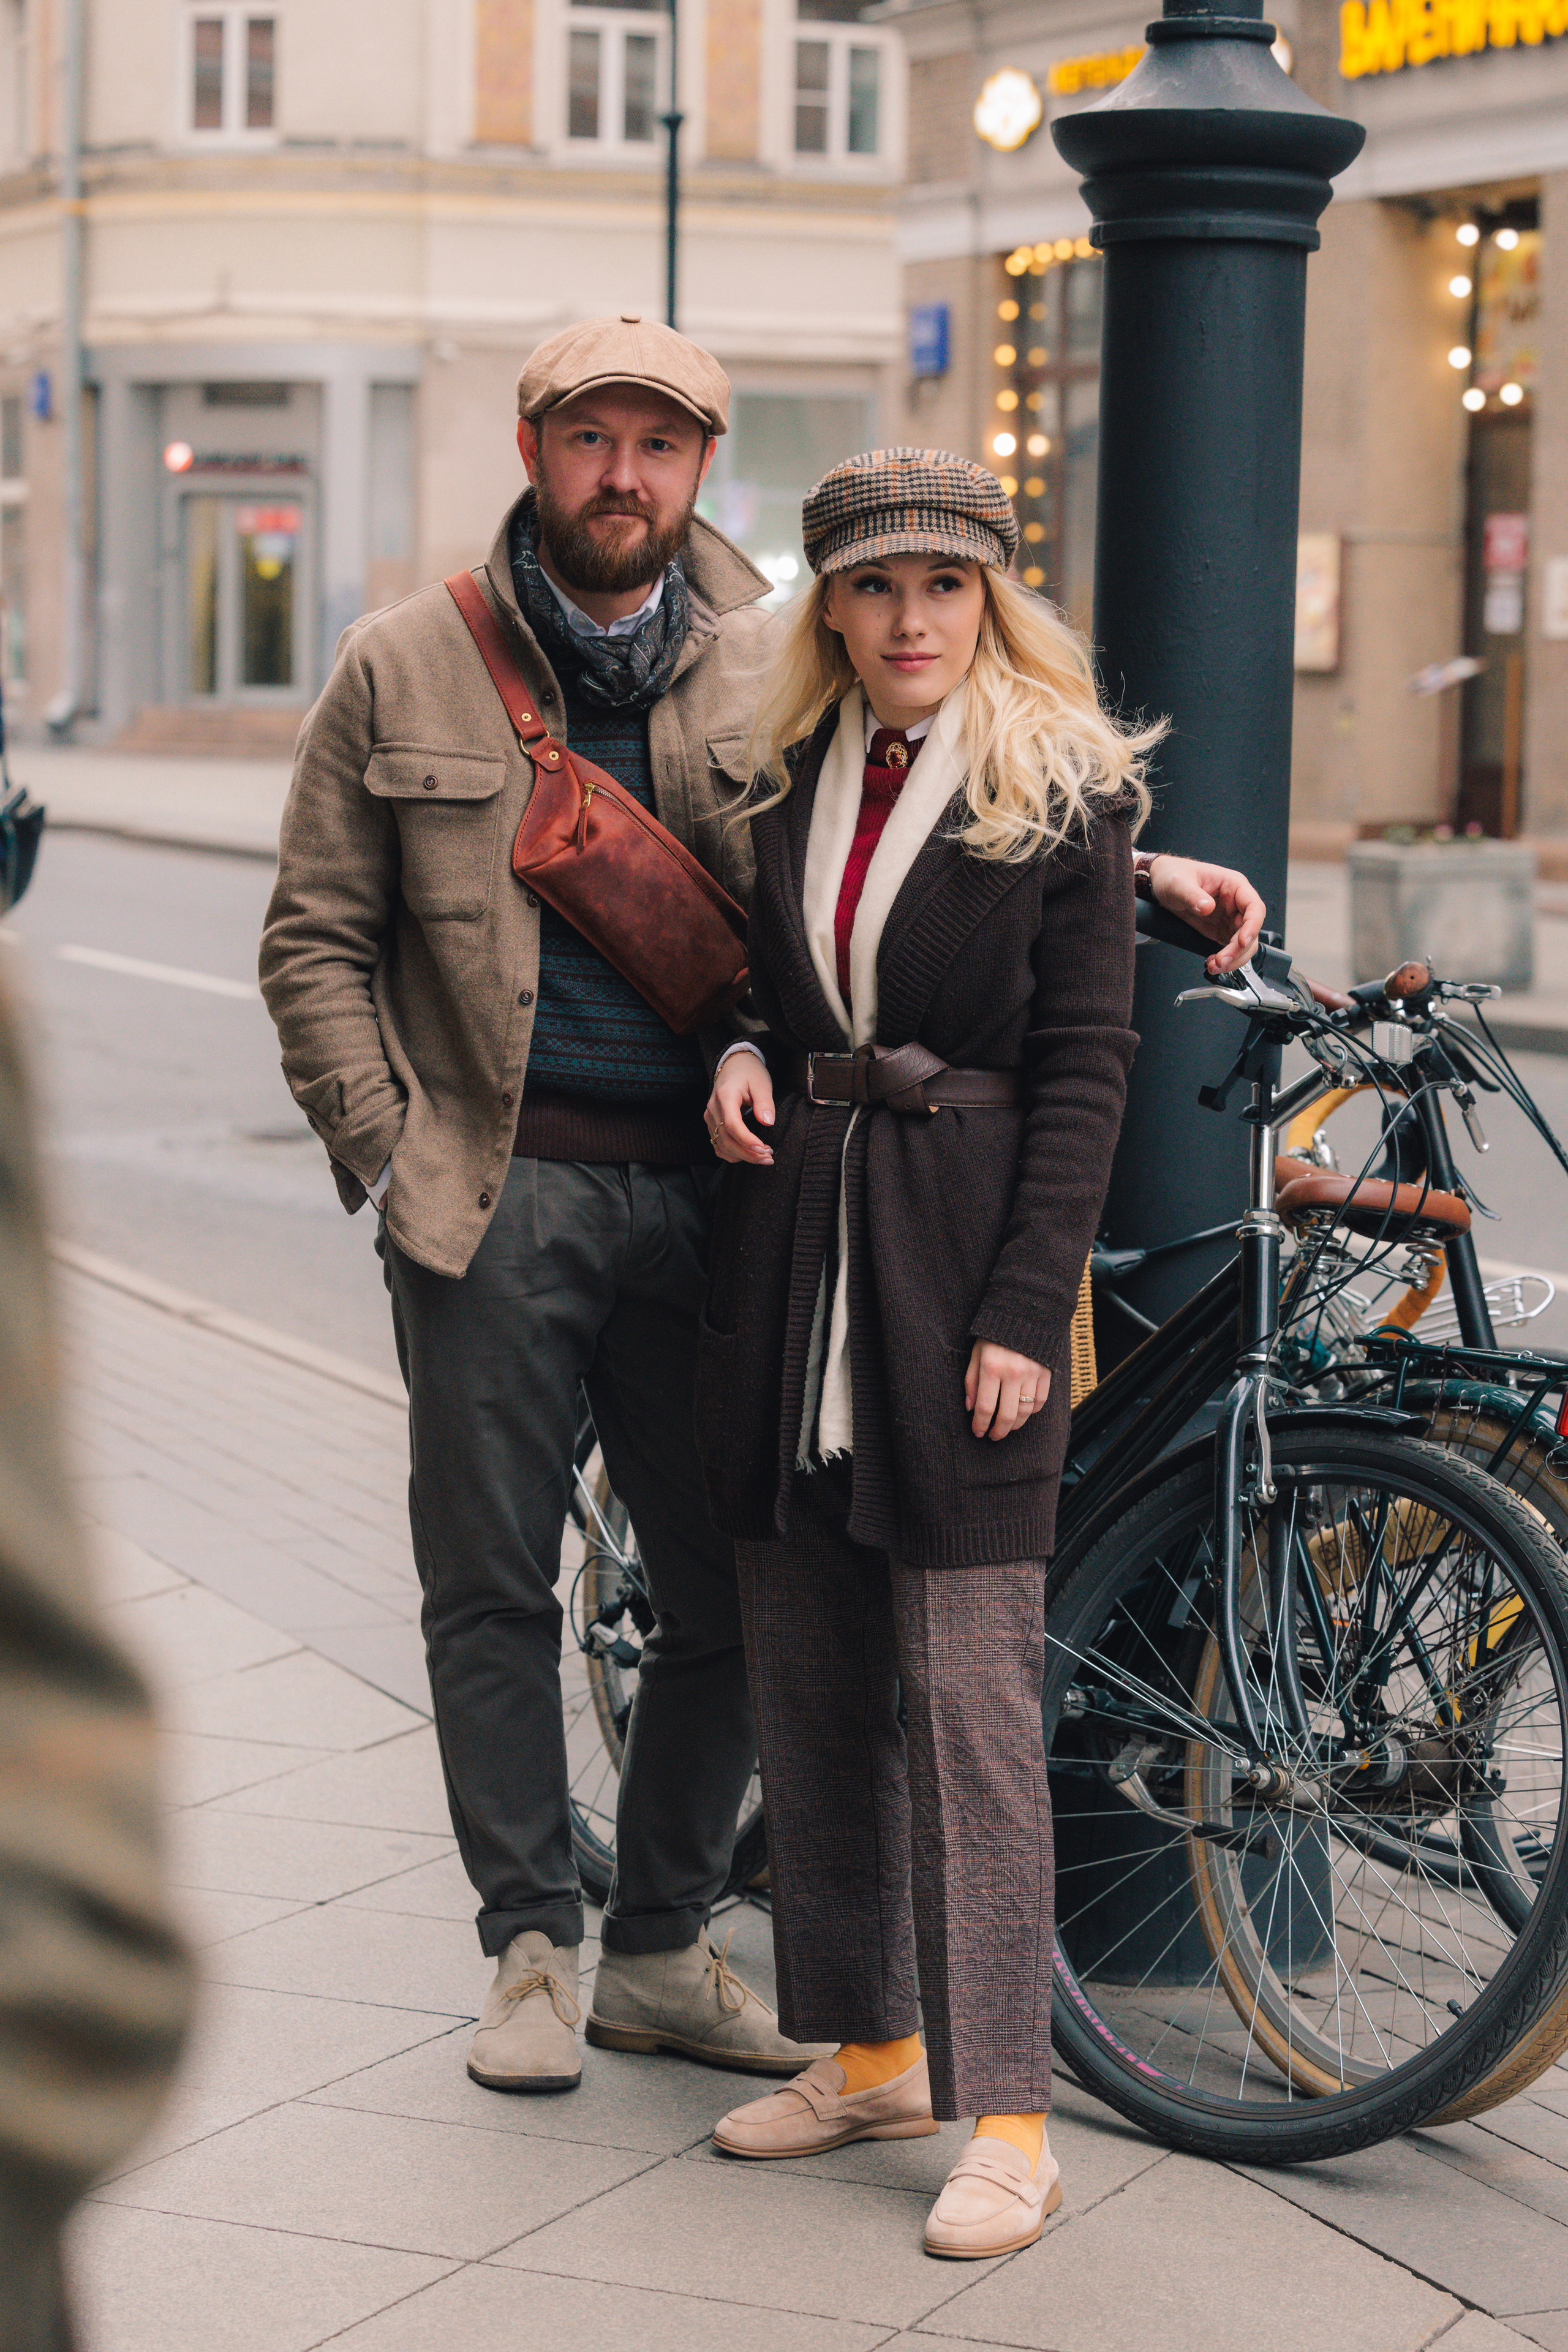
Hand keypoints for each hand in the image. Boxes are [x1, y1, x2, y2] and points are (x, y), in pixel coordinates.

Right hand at [705, 1052, 775, 1165]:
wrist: (734, 1065)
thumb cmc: (749, 1073)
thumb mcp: (761, 1083)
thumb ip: (765, 1102)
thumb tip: (768, 1122)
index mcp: (725, 1096)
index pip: (732, 1124)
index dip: (746, 1140)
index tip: (763, 1149)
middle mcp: (713, 1109)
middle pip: (726, 1139)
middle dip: (748, 1153)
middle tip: (769, 1158)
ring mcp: (710, 1118)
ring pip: (721, 1146)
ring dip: (742, 1156)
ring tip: (764, 1156)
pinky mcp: (712, 1124)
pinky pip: (718, 1146)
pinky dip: (733, 1154)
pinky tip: (750, 1154)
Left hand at [965, 1341, 1049, 1439]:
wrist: (1024, 1313)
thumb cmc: (994, 1334)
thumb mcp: (976, 1353)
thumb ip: (972, 1381)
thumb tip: (970, 1408)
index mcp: (991, 1368)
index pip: (985, 1407)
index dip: (981, 1425)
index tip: (978, 1433)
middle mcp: (1013, 1373)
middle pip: (1008, 1415)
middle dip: (999, 1431)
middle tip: (993, 1437)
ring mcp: (1032, 1374)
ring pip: (1026, 1412)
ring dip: (1016, 1425)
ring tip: (1007, 1428)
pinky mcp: (1046, 1372)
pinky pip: (1040, 1401)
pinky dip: (1032, 1411)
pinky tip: (1023, 1413)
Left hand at [1149, 855, 1265, 976]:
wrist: (1161, 883)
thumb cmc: (1174, 875)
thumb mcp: (1179, 883)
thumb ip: (1192, 895)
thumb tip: (1207, 907)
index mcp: (1234, 886)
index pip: (1254, 907)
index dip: (1253, 926)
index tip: (1242, 941)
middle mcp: (1236, 904)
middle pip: (1250, 930)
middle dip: (1239, 949)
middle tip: (1222, 960)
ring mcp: (1229, 919)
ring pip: (1243, 944)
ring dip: (1233, 958)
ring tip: (1215, 965)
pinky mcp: (1220, 931)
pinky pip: (1230, 949)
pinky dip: (1224, 960)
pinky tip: (1212, 963)